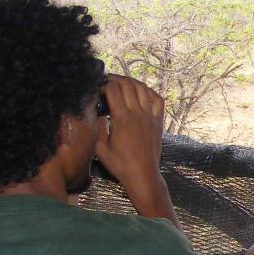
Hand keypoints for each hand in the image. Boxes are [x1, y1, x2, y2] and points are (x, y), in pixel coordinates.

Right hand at [95, 74, 165, 188]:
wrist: (143, 175)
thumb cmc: (120, 164)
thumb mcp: (100, 147)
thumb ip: (97, 126)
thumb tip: (95, 110)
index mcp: (122, 119)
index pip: (113, 90)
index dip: (103, 84)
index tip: (97, 88)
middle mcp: (138, 114)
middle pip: (128, 85)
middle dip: (116, 79)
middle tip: (107, 81)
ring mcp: (150, 117)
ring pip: (143, 89)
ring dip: (132, 82)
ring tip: (122, 83)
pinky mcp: (158, 122)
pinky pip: (158, 100)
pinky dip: (150, 92)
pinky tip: (142, 93)